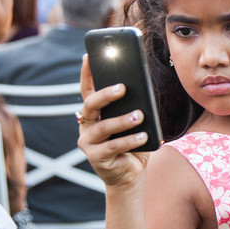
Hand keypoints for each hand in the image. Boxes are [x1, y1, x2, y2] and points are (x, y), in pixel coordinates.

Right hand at [77, 55, 149, 187]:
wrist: (130, 173)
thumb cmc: (134, 141)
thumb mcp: (137, 121)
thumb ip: (135, 105)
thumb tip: (143, 89)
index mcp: (96, 112)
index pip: (88, 88)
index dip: (87, 72)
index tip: (90, 55)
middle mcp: (87, 124)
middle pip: (91, 104)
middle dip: (105, 94)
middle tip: (122, 87)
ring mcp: (88, 141)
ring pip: (103, 127)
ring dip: (122, 120)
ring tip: (139, 116)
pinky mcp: (95, 157)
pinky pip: (112, 147)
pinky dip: (129, 140)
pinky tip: (142, 136)